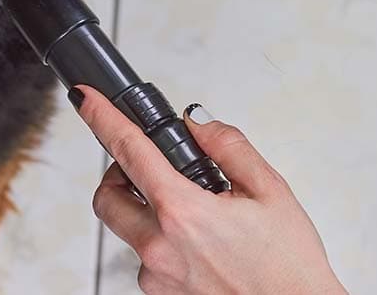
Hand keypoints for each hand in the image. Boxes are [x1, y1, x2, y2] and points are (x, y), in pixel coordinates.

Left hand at [70, 86, 345, 294]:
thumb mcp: (270, 191)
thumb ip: (228, 146)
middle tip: (150, 168)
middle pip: (107, 198)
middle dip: (118, 175)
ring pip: (126, 230)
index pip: (128, 151)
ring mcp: (157, 278)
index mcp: (183, 213)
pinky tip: (199, 245)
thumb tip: (197, 123)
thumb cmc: (290, 268)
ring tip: (192, 214)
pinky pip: (145, 260)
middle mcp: (160, 248)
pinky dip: (161, 243)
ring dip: (143, 212)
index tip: (86, 100)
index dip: (102, 118)